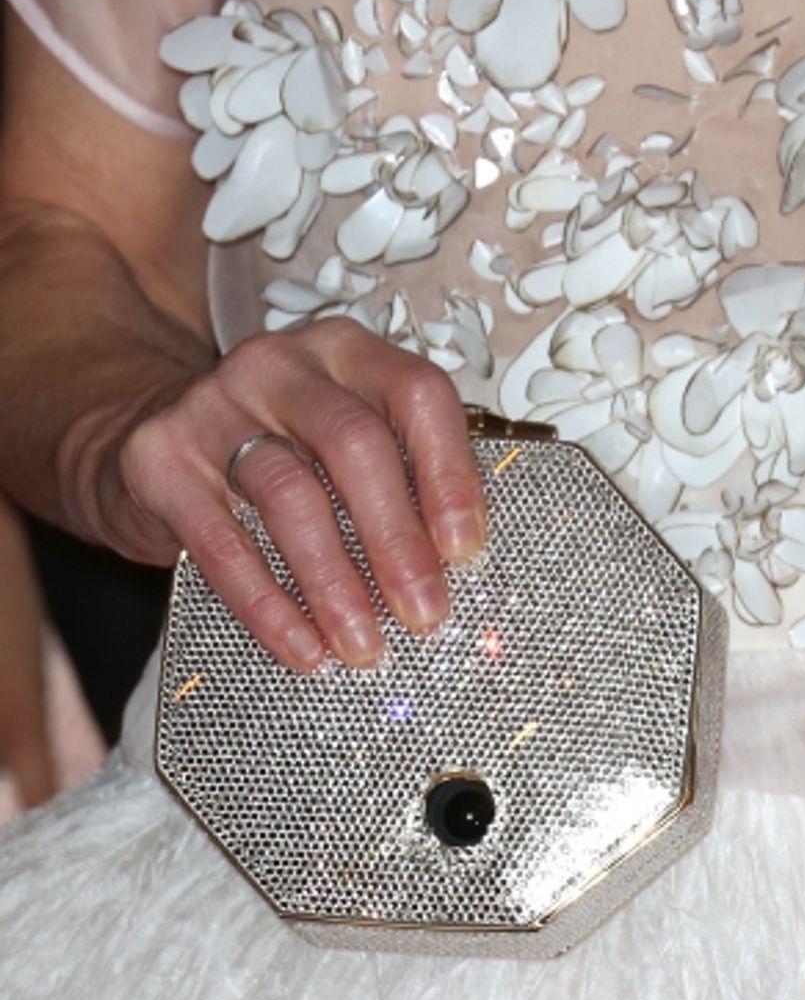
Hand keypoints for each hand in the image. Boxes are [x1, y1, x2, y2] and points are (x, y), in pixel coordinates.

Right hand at [109, 321, 485, 670]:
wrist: (145, 435)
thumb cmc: (276, 448)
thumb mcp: (340, 440)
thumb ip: (400, 481)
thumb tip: (453, 569)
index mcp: (348, 353)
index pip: (417, 395)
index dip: (449, 473)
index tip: (464, 548)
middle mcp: (283, 366)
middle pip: (355, 444)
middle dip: (396, 539)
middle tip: (422, 611)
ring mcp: (214, 405)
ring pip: (291, 495)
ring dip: (335, 582)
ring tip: (362, 644)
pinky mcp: (160, 459)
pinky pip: (222, 543)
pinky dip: (268, 604)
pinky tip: (301, 646)